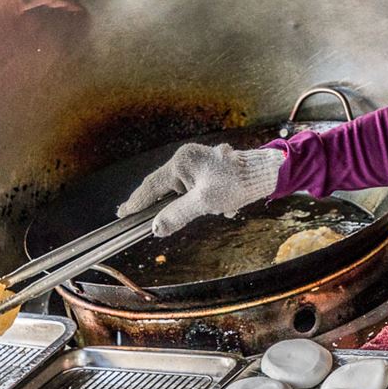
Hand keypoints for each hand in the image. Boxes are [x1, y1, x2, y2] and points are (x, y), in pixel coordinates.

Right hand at [117, 144, 284, 236]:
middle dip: (157, 205)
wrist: (265, 174)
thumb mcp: (204, 202)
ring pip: (181, 190)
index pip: (151, 186)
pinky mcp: (209, 170)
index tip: (122, 214)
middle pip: (164, 186)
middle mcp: (187, 159)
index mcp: (181, 162)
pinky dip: (200, 201)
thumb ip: (178, 215)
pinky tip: (219, 208)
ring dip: (186, 205)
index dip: (136, 202)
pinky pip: (195, 189)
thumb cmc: (235, 184)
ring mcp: (198, 163)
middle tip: (133, 216)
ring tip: (186, 216)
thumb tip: (156, 229)